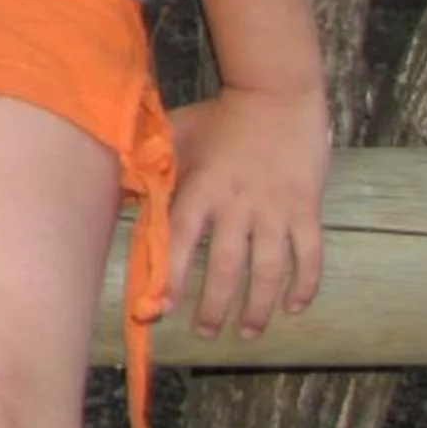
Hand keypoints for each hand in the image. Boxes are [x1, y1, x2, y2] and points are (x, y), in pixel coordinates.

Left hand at [167, 84, 330, 337]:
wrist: (276, 95)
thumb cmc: (219, 117)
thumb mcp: (175, 133)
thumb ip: (149, 164)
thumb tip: (117, 188)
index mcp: (199, 189)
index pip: (178, 242)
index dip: (169, 277)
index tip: (158, 310)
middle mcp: (236, 205)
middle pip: (225, 268)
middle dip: (215, 307)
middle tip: (206, 332)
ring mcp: (274, 209)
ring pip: (268, 272)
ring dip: (258, 307)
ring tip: (247, 332)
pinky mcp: (306, 209)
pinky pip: (309, 256)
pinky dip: (305, 285)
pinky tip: (295, 307)